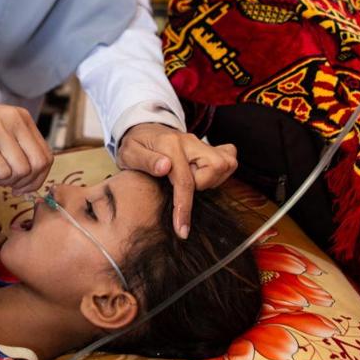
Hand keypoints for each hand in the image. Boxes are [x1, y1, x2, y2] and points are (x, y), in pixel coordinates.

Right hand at [0, 94, 51, 194]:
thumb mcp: (2, 126)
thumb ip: (19, 144)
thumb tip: (33, 176)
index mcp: (22, 118)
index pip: (46, 155)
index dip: (39, 177)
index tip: (25, 185)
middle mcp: (14, 121)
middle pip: (38, 164)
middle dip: (27, 183)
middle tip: (12, 186)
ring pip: (21, 170)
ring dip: (8, 181)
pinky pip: (1, 172)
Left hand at [117, 123, 238, 238]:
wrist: (141, 129)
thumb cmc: (135, 145)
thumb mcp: (130, 153)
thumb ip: (146, 160)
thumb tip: (165, 167)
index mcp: (170, 145)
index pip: (185, 180)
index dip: (184, 207)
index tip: (182, 230)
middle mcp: (190, 142)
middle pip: (216, 166)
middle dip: (203, 185)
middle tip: (183, 187)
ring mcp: (201, 144)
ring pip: (226, 163)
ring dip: (211, 180)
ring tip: (191, 181)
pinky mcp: (208, 148)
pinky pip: (228, 158)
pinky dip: (221, 172)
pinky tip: (204, 175)